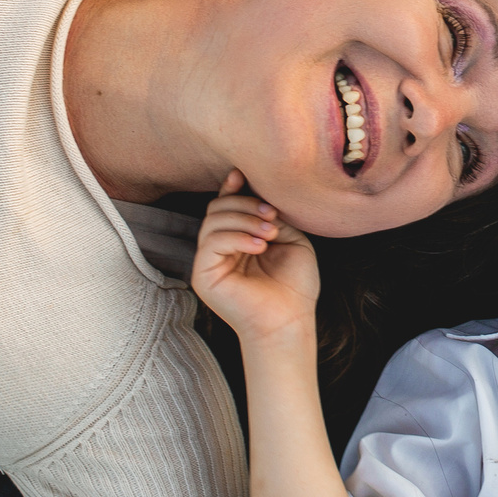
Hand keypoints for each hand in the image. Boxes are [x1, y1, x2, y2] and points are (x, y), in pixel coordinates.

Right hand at [191, 172, 319, 347]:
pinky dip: (238, 237)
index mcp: (238, 240)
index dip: (231, 188)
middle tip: (272, 214)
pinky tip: (260, 245)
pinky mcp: (204, 275)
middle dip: (244, 203)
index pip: (225, 207)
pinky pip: (211, 242)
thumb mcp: (290, 239)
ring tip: (269, 232)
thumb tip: (257, 193)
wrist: (290, 321)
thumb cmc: (294, 286)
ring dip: (244, 219)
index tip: (243, 175)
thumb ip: (271, 216)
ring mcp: (209, 262)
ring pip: (213, 221)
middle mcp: (220, 250)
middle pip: (217, 208)